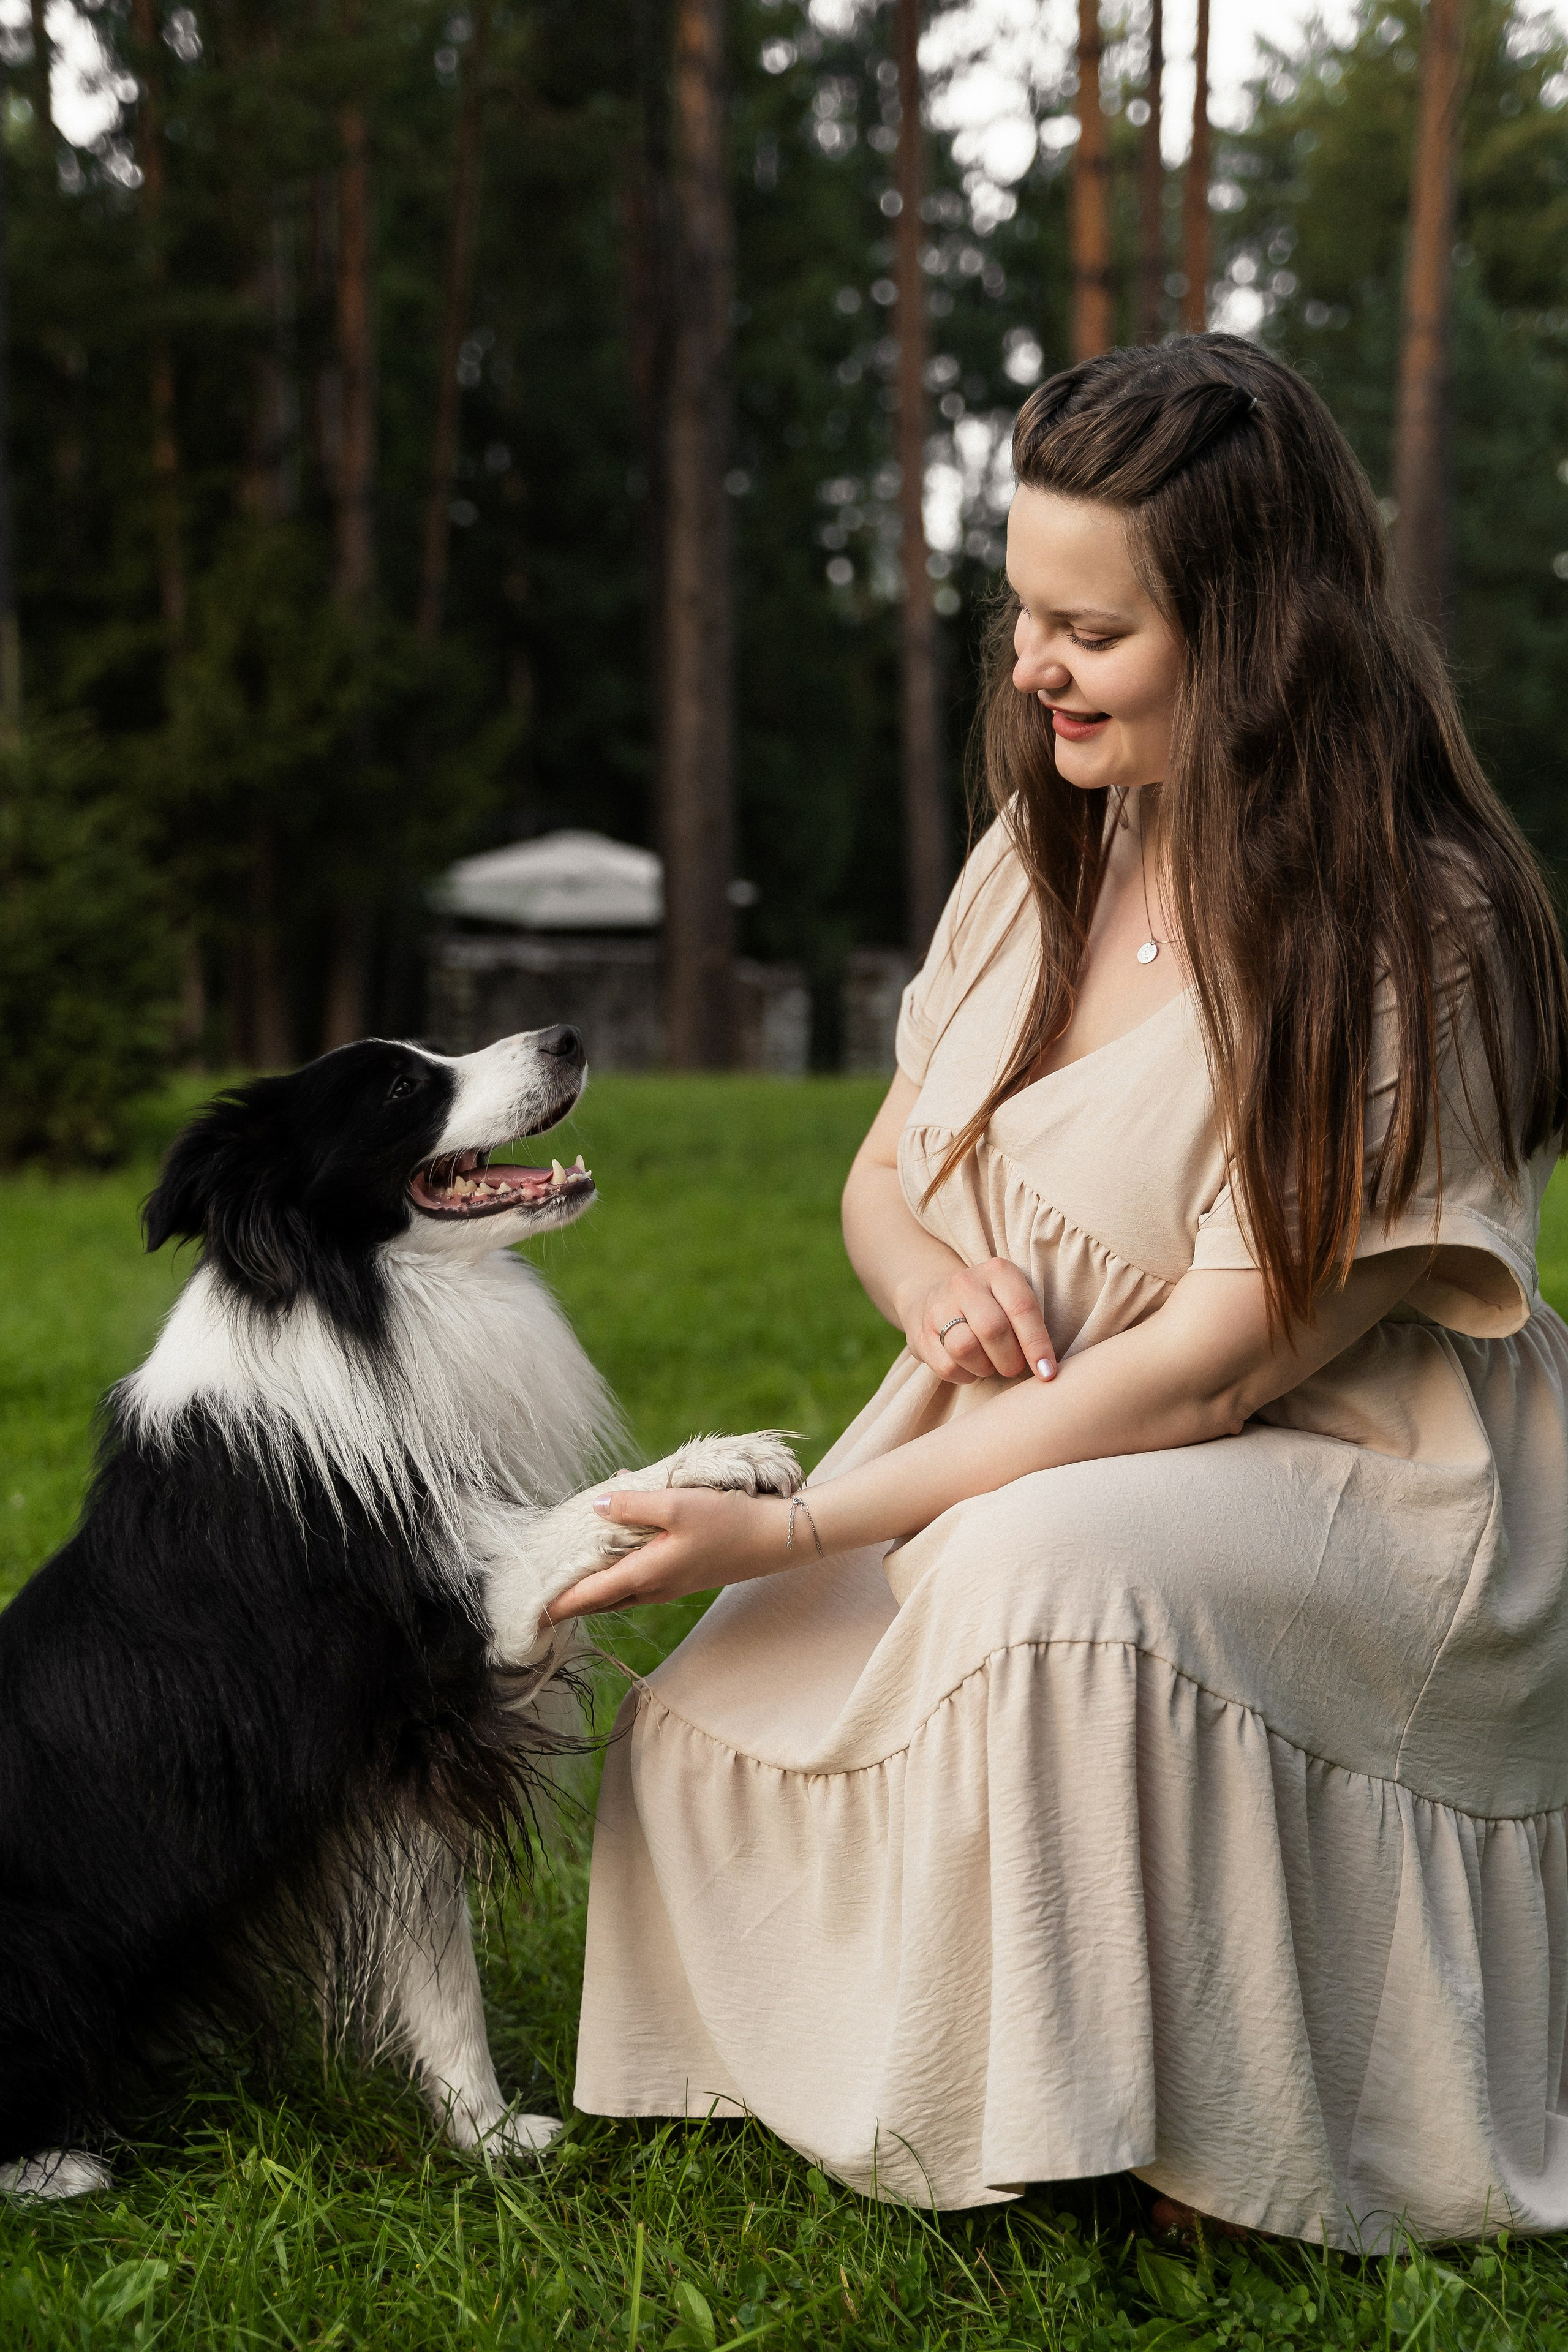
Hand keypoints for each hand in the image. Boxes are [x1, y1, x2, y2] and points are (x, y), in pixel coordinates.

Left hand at [545, 1486, 791, 1620]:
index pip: (589, 1596)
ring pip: (619, 1591)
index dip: (557, 1605)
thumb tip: (595, 1506)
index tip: (529, 1616)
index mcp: (645, 1574)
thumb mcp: (676, 1504)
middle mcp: (654, 1586)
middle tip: (540, 1598)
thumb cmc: (727, 1521)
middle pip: (600, 1600)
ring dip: (593, 1587)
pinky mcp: (683, 1574)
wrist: (776, 1539)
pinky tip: (615, 1539)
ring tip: (567, 1577)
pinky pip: (637, 1577)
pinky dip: (617, 1569)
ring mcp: (670, 1583)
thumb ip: (631, 1506)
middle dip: (570, 1601)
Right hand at [901, 1257, 1056, 1384]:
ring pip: (966, 1348)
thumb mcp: (1013, 1300)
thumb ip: (1031, 1324)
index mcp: (998, 1271)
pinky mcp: (921, 1334)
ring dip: (986, 1368)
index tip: (1047, 1372)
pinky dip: (966, 1375)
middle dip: (1010, 1359)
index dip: (1037, 1345)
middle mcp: (965, 1283)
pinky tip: (970, 1366)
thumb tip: (1046, 1370)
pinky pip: (948, 1367)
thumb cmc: (992, 1307)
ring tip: (990, 1364)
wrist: (936, 1299)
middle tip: (1014, 1367)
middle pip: (993, 1329)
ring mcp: (938, 1307)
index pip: (1021, 1308)